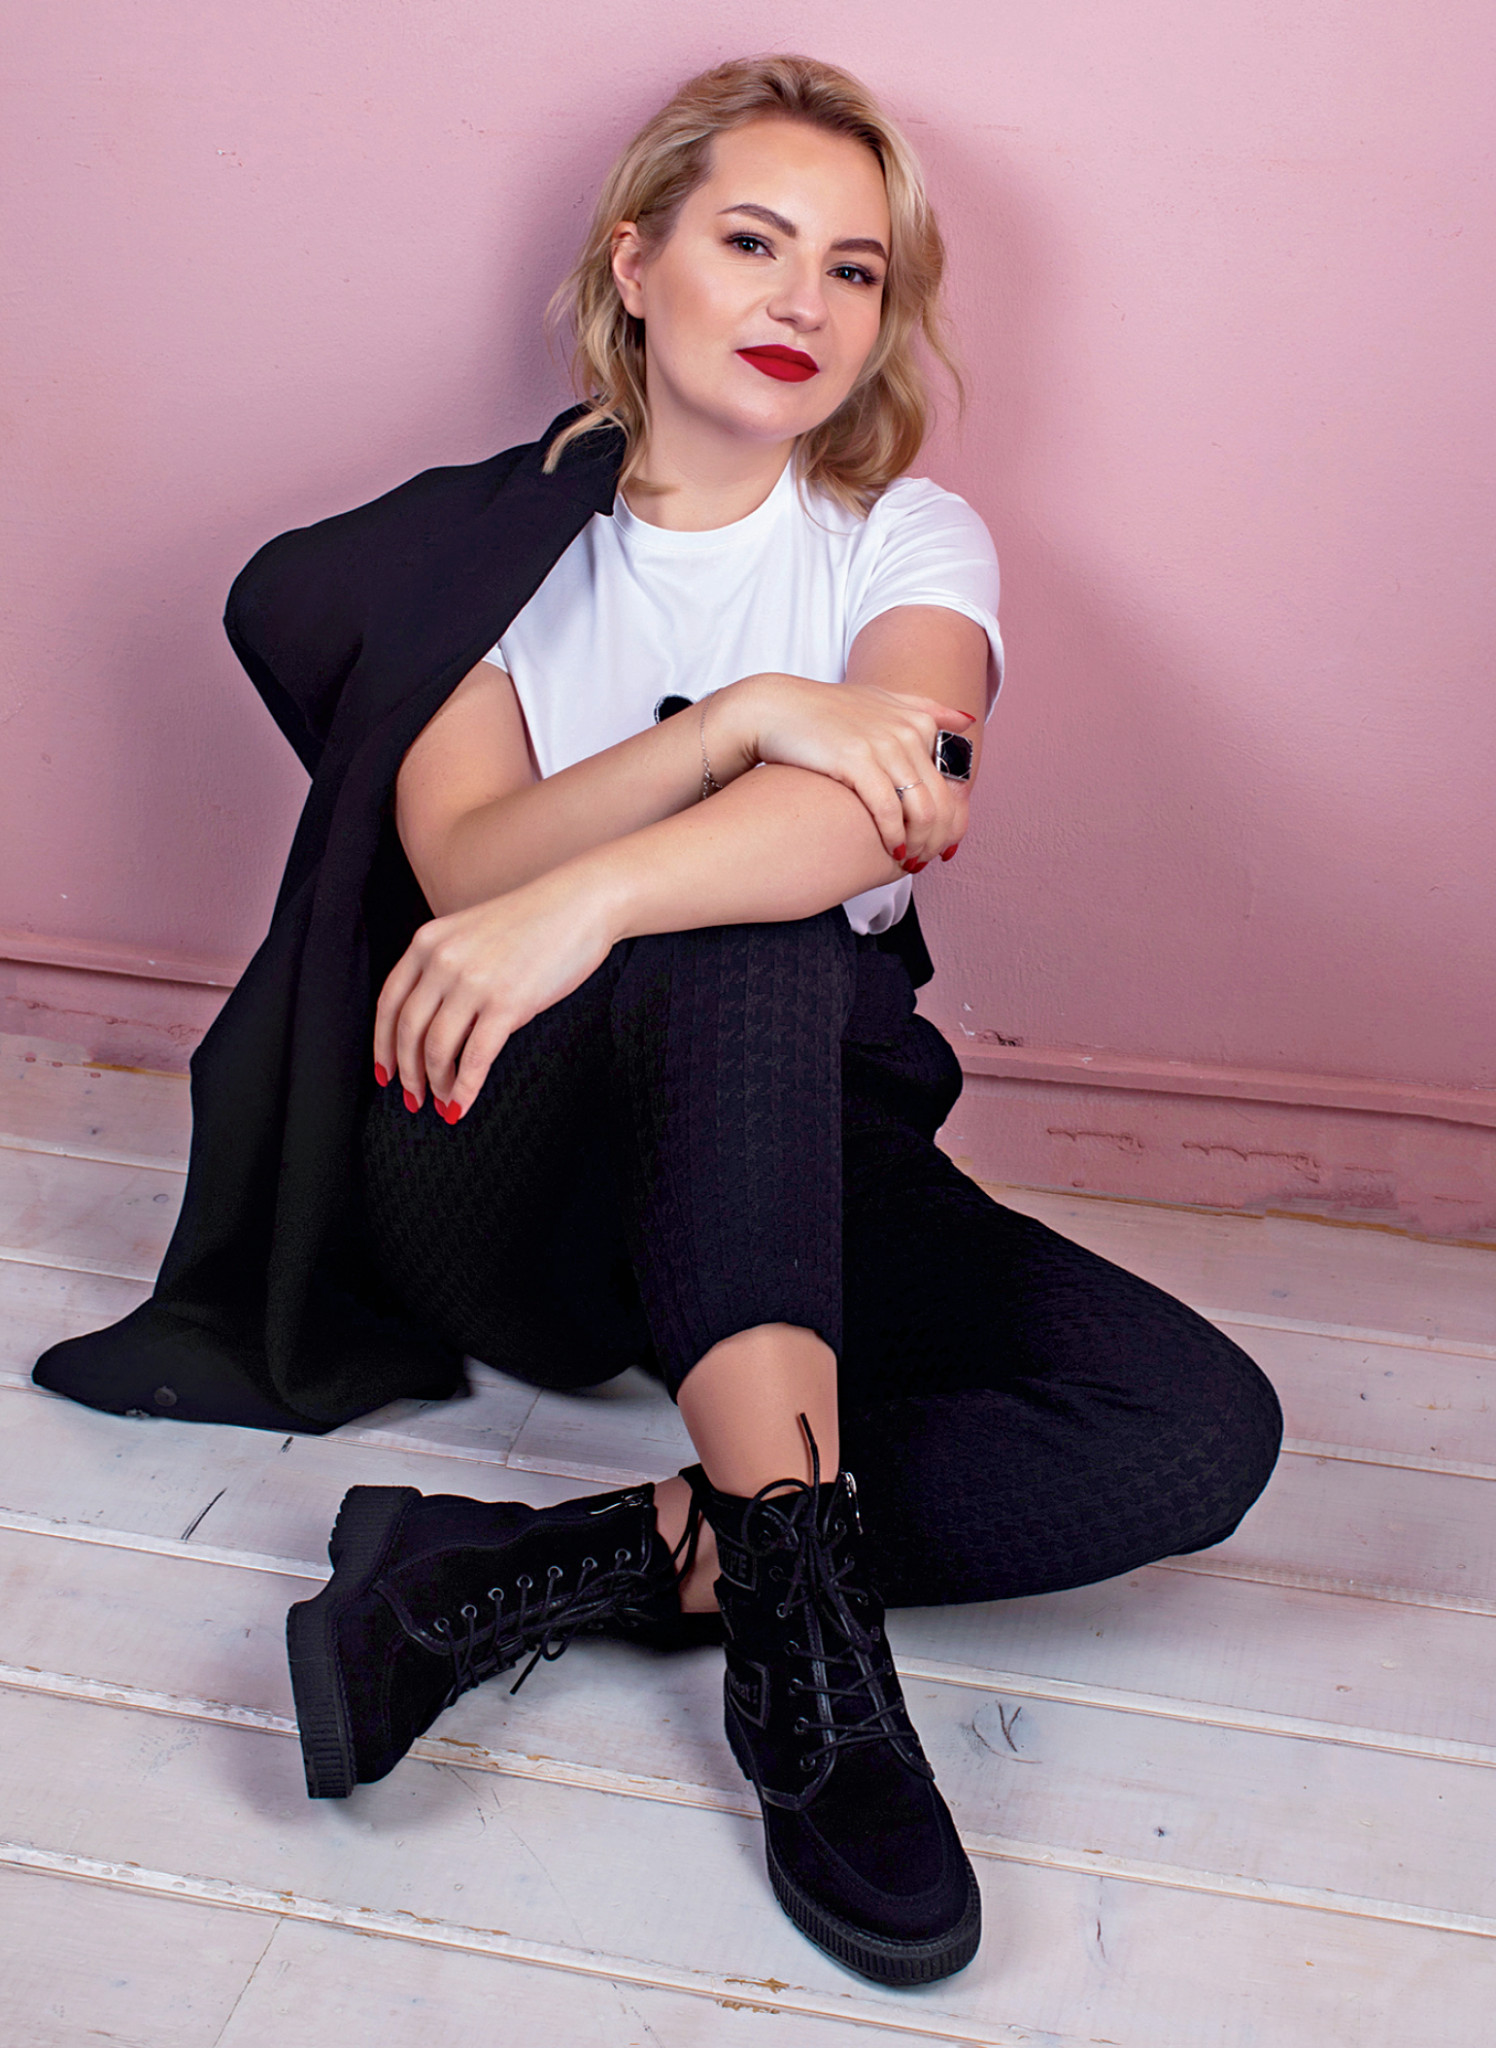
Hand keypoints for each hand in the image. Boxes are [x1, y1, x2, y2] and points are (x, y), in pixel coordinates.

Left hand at [373, 867, 615, 1119]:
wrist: (581, 903)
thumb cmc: (534, 920)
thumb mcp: (471, 933)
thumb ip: (446, 967)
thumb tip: (436, 1024)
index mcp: (428, 942)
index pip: (389, 1003)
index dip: (382, 1045)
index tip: (385, 1073)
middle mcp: (442, 960)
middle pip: (408, 1031)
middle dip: (407, 1073)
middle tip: (414, 1098)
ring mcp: (473, 982)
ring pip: (438, 1048)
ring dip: (436, 1083)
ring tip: (443, 1102)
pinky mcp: (507, 1003)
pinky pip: (475, 1057)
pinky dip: (464, 1088)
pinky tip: (461, 1106)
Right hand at [725, 673, 976, 866]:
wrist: (775, 709)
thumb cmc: (825, 712)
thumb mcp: (882, 699)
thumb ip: (925, 709)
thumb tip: (966, 720)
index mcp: (919, 720)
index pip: (955, 782)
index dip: (954, 820)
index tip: (942, 842)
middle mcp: (908, 730)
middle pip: (943, 802)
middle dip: (937, 840)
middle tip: (924, 860)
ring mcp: (884, 745)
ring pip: (923, 810)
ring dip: (919, 844)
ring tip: (908, 861)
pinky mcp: (857, 760)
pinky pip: (889, 811)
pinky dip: (894, 837)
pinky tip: (890, 851)